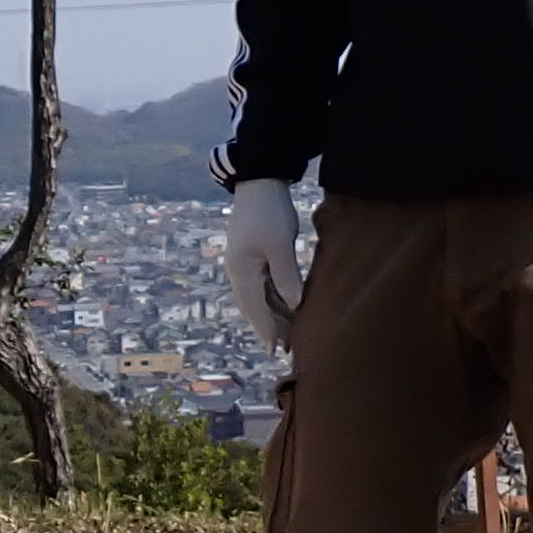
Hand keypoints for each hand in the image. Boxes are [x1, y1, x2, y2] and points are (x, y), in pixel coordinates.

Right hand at [222, 177, 303, 352]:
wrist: (260, 182)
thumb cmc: (269, 211)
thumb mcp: (279, 244)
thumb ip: (286, 275)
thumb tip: (294, 305)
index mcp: (241, 271)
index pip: (255, 308)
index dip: (266, 330)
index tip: (277, 350)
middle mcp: (239, 271)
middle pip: (254, 307)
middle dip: (268, 328)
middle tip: (285, 349)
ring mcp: (245, 264)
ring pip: (259, 298)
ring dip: (272, 316)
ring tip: (287, 334)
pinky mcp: (254, 256)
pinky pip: (263, 285)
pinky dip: (273, 300)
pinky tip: (285, 308)